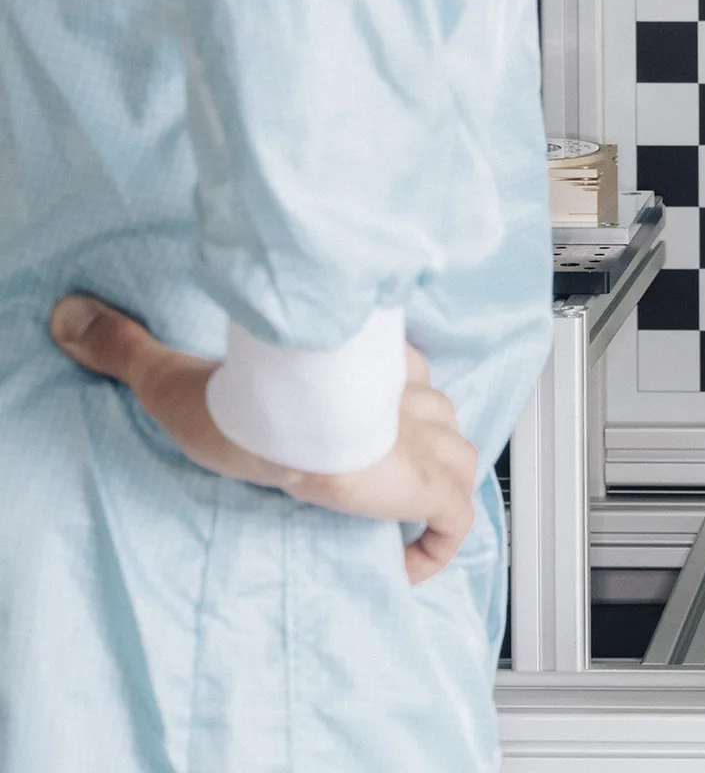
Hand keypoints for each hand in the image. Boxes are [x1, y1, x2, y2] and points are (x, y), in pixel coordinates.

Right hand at [50, 294, 477, 583]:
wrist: (292, 421)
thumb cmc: (249, 400)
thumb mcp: (179, 376)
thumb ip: (129, 347)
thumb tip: (73, 315)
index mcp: (364, 362)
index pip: (394, 373)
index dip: (383, 401)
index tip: (357, 429)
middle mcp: (409, 395)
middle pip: (433, 415)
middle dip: (413, 445)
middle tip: (375, 478)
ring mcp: (430, 441)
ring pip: (454, 460)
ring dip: (430, 490)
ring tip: (392, 518)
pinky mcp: (435, 487)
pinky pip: (454, 522)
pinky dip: (438, 546)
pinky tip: (406, 566)